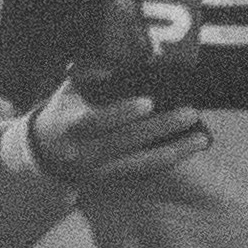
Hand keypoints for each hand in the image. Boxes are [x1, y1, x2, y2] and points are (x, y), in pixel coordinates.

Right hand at [28, 71, 211, 185]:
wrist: (46, 155)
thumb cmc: (62, 112)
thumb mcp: (66, 92)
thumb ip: (87, 77)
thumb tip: (114, 66)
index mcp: (70, 126)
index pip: (96, 121)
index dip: (121, 112)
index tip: (148, 101)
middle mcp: (85, 152)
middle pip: (126, 142)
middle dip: (160, 128)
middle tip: (190, 113)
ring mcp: (100, 170)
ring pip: (141, 163)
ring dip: (174, 151)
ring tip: (202, 138)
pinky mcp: (113, 180)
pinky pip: (145, 171)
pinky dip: (168, 161)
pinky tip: (189, 150)